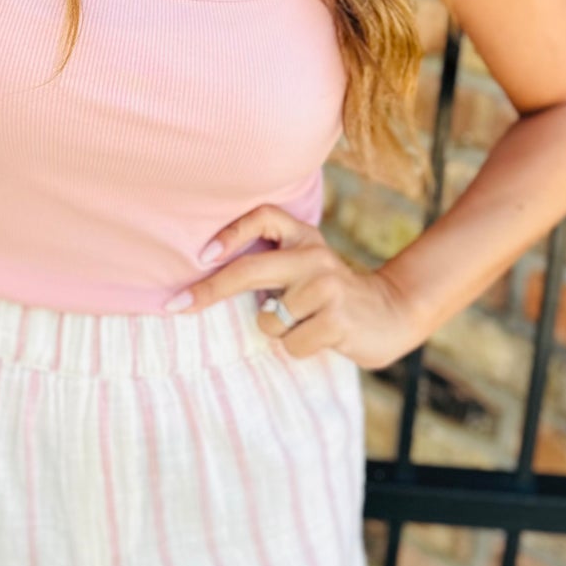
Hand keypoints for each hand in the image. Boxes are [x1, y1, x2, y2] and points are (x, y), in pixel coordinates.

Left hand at [174, 204, 423, 370]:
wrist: (390, 313)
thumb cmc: (331, 294)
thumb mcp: (306, 265)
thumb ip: (273, 262)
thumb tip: (209, 272)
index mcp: (304, 239)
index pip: (264, 217)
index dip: (231, 232)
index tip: (202, 255)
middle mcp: (314, 256)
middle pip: (251, 270)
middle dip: (209, 290)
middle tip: (176, 305)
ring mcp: (327, 287)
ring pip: (269, 320)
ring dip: (279, 331)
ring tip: (305, 323)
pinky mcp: (337, 319)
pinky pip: (290, 343)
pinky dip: (297, 347)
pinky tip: (321, 337)